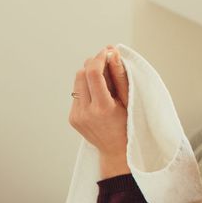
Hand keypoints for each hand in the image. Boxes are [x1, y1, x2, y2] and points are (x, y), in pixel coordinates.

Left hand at [69, 46, 129, 178]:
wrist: (116, 151)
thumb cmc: (128, 124)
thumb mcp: (129, 99)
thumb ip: (120, 75)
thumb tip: (111, 51)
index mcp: (102, 108)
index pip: (93, 74)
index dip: (99, 58)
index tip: (107, 51)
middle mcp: (86, 113)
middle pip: (81, 74)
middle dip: (93, 64)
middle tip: (106, 63)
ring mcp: (76, 116)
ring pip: (76, 82)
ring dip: (88, 75)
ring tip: (103, 80)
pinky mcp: (72, 118)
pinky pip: (76, 94)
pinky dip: (86, 88)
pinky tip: (98, 95)